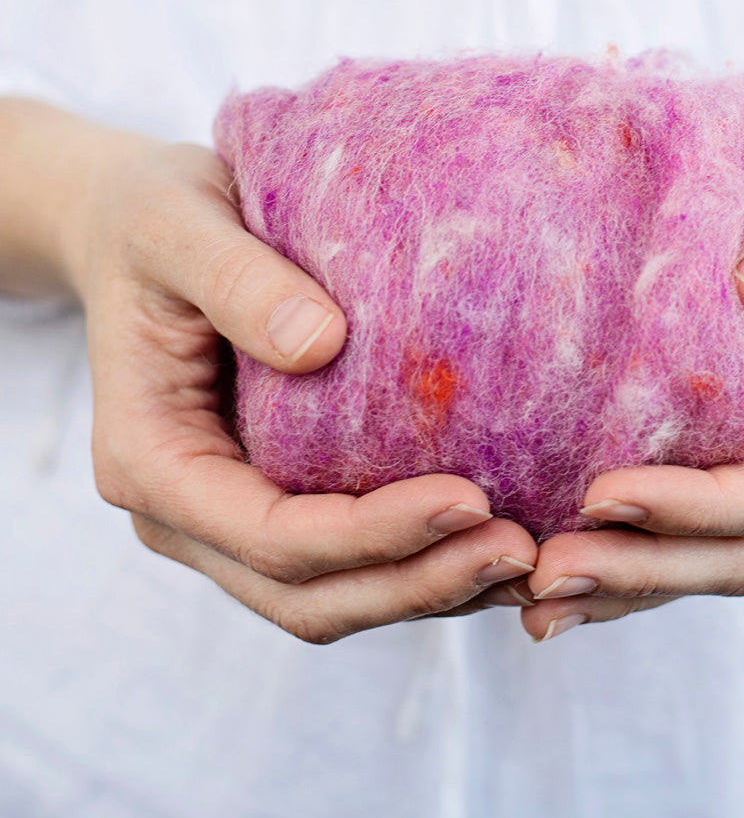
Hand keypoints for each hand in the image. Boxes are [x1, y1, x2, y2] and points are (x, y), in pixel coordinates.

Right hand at [1, 100, 535, 642]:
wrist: (137, 228)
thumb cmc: (154, 220)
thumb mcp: (174, 224)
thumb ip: (235, 280)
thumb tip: (323, 343)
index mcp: (151, 462)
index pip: (272, 537)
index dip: (373, 534)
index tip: (471, 498)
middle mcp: (187, 513)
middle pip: (308, 595)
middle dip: (418, 583)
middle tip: (523, 550)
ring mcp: (229, 518)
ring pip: (334, 597)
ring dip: (431, 589)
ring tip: (531, 559)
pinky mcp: (275, 500)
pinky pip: (349, 561)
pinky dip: (421, 562)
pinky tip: (495, 535)